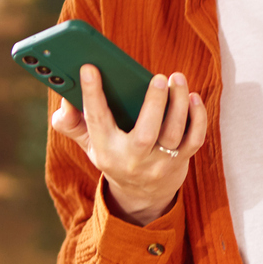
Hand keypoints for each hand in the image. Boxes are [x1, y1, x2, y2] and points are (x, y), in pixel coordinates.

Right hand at [50, 64, 207, 226]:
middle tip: (158, 77)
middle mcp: (133, 159)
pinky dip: (197, 117)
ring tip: (177, 79)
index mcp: (106, 151)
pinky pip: (194, 139)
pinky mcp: (181, 161)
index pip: (97, 121)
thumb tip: (64, 99)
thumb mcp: (89, 144)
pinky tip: (193, 97)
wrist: (142, 194)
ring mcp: (160, 162)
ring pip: (173, 133)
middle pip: (146, 133)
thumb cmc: (115, 156)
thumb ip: (73, 123)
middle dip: (154, 103)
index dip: (91, 95)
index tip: (89, 68)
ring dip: (178, 104)